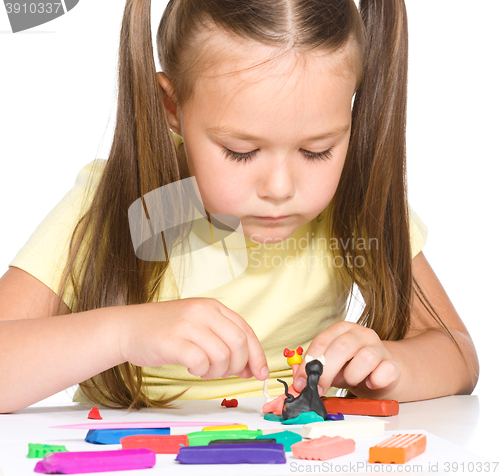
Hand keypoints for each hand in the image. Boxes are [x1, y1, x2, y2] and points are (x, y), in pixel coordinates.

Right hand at [118, 297, 267, 380]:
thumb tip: (251, 366)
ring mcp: (187, 324)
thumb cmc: (166, 330)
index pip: (246, 331)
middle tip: (225, 373)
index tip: (260, 373)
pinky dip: (201, 371)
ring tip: (204, 369)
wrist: (128, 327)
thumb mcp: (199, 325)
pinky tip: (192, 368)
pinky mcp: (172, 341)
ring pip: (222, 356)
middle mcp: (203, 311)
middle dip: (238, 366)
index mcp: (213, 307)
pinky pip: (200, 362)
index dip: (257, 355)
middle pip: (239, 344)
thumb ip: (224, 340)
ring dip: (217, 371)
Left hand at [292, 321, 399, 397]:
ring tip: (351, 381)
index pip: (322, 341)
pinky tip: (370, 383)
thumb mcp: (331, 368)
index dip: (309, 363)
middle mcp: (361, 334)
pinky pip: (385, 371)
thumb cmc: (352, 369)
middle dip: (326, 371)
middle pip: (341, 347)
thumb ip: (315, 372)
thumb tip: (298, 383)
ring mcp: (379, 347)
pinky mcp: (393, 364)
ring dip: (352, 376)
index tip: (301, 383)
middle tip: (318, 389)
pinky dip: (375, 381)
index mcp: (341, 330)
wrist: (382, 375)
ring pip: (365, 358)